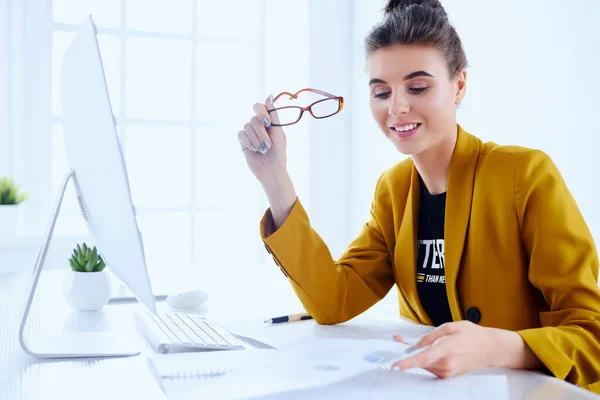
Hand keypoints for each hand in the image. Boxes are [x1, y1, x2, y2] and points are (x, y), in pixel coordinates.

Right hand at [238, 95, 287, 183]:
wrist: (271, 170)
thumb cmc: (278, 152)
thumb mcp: (278, 132)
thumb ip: (273, 115)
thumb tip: (269, 95)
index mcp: (268, 121)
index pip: (260, 107)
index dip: (262, 112)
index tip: (267, 122)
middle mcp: (258, 125)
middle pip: (254, 118)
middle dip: (261, 132)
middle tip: (268, 144)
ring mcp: (250, 133)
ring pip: (247, 127)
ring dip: (257, 140)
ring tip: (263, 150)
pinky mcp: (243, 141)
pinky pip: (241, 134)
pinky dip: (249, 142)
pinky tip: (254, 150)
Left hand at [392, 321, 538, 377]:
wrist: (490, 349)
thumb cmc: (471, 335)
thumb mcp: (449, 327)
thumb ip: (430, 336)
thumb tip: (416, 345)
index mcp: (446, 349)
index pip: (422, 358)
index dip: (407, 363)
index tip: (395, 365)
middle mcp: (446, 364)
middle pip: (419, 361)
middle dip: (408, 353)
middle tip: (399, 340)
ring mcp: (448, 371)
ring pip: (424, 364)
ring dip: (418, 356)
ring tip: (420, 342)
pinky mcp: (448, 375)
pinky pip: (431, 367)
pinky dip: (426, 360)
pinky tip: (430, 350)